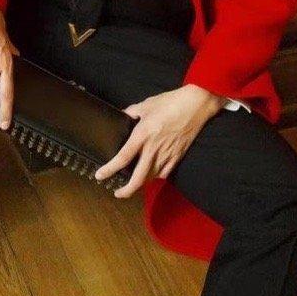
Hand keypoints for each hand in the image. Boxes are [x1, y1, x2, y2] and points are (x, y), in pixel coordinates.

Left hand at [94, 85, 224, 197]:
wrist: (196, 105)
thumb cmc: (171, 102)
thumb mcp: (147, 104)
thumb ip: (132, 111)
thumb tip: (123, 114)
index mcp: (142, 135)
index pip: (123, 157)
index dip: (110, 169)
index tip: (100, 175)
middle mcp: (153, 149)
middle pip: (138, 178)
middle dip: (127, 190)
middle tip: (118, 193)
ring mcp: (167, 154)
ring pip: (152, 178)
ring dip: (141, 183)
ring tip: (133, 183)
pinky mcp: (178, 156)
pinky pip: (165, 172)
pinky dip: (157, 176)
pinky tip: (153, 174)